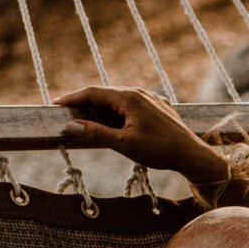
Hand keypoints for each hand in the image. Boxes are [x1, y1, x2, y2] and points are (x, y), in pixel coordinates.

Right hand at [52, 85, 229, 184]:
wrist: (192, 155)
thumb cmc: (160, 150)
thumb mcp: (124, 144)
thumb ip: (96, 133)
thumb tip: (71, 125)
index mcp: (130, 97)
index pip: (94, 92)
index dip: (72, 98)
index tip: (56, 104)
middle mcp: (140, 93)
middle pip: (105, 94)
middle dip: (85, 103)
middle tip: (66, 112)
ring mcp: (150, 99)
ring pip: (118, 100)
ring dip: (101, 108)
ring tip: (86, 118)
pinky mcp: (158, 108)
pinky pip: (131, 105)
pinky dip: (117, 112)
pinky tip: (113, 122)